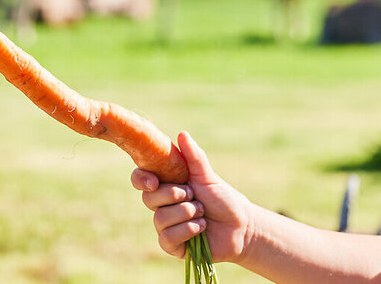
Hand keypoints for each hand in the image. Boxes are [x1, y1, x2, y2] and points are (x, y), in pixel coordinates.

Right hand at [130, 131, 253, 263]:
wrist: (240, 226)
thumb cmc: (223, 199)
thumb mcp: (208, 177)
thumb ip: (194, 157)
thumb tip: (182, 134)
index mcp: (166, 185)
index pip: (141, 179)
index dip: (141, 179)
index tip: (155, 181)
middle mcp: (162, 205)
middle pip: (148, 198)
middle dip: (173, 195)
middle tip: (193, 195)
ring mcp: (166, 226)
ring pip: (159, 219)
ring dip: (186, 213)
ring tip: (202, 213)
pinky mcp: (173, 246)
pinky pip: (167, 238)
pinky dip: (187, 230)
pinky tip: (201, 227)